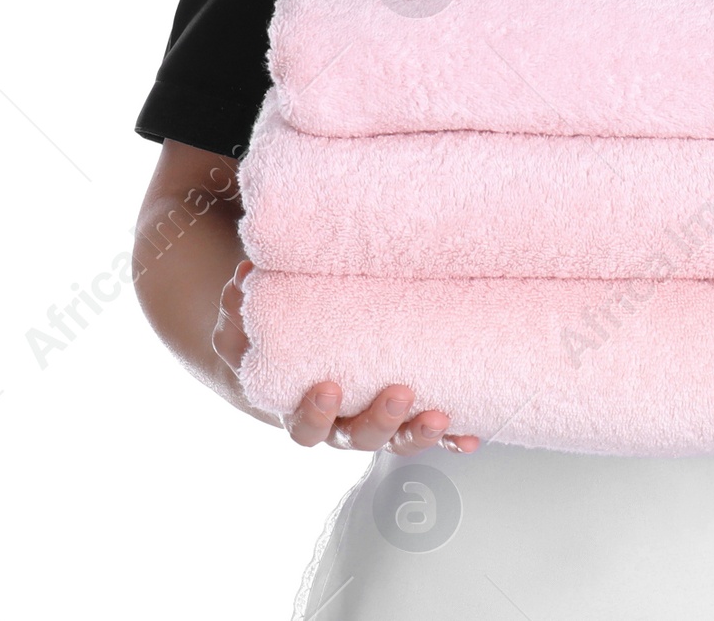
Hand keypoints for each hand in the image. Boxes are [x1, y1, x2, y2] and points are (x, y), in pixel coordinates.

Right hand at [213, 260, 481, 454]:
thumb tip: (244, 273)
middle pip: (359, 438)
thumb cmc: (277, 339)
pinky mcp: (406, 415)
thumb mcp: (253, 324)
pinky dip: (451, 438)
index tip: (328, 387)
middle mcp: (342, 425)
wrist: (293, 362)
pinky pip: (431, 433)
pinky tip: (472, 438)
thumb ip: (242, 304)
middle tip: (399, 393)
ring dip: (419, 431)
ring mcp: (377, 423)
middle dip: (380, 420)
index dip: (316, 413)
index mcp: (303, 410)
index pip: (306, 427)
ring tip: (441, 414)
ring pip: (397, 440)